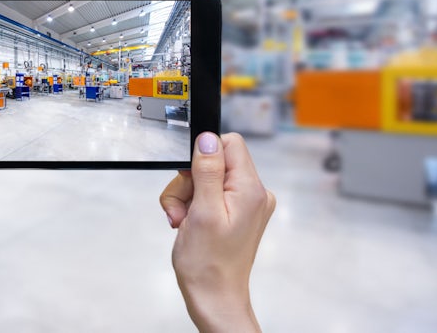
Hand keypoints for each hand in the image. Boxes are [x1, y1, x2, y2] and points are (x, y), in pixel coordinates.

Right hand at [160, 132, 275, 332]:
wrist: (213, 297)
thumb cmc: (207, 264)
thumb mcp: (203, 212)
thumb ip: (208, 171)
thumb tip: (208, 138)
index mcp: (251, 189)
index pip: (229, 143)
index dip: (203, 156)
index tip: (191, 181)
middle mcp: (254, 193)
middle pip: (214, 162)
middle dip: (189, 183)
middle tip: (181, 210)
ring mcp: (246, 204)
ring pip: (206, 178)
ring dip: (186, 197)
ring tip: (183, 221)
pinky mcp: (236, 212)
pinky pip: (209, 194)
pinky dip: (194, 206)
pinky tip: (188, 223)